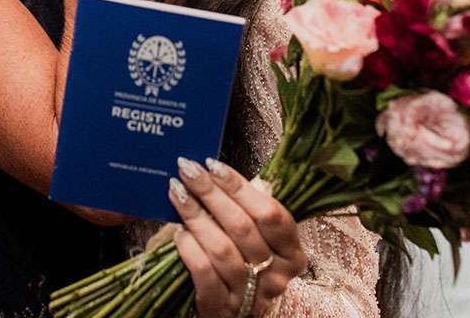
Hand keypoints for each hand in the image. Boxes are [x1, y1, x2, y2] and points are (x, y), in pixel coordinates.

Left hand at [169, 158, 305, 317]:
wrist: (233, 313)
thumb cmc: (246, 265)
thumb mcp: (259, 240)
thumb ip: (249, 211)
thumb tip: (217, 172)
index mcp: (292, 253)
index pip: (270, 213)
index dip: (240, 186)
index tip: (213, 165)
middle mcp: (276, 275)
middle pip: (242, 226)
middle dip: (211, 193)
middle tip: (188, 170)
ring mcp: (250, 295)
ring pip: (221, 247)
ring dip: (195, 216)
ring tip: (177, 194)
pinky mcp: (222, 307)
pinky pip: (204, 271)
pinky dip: (189, 247)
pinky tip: (179, 232)